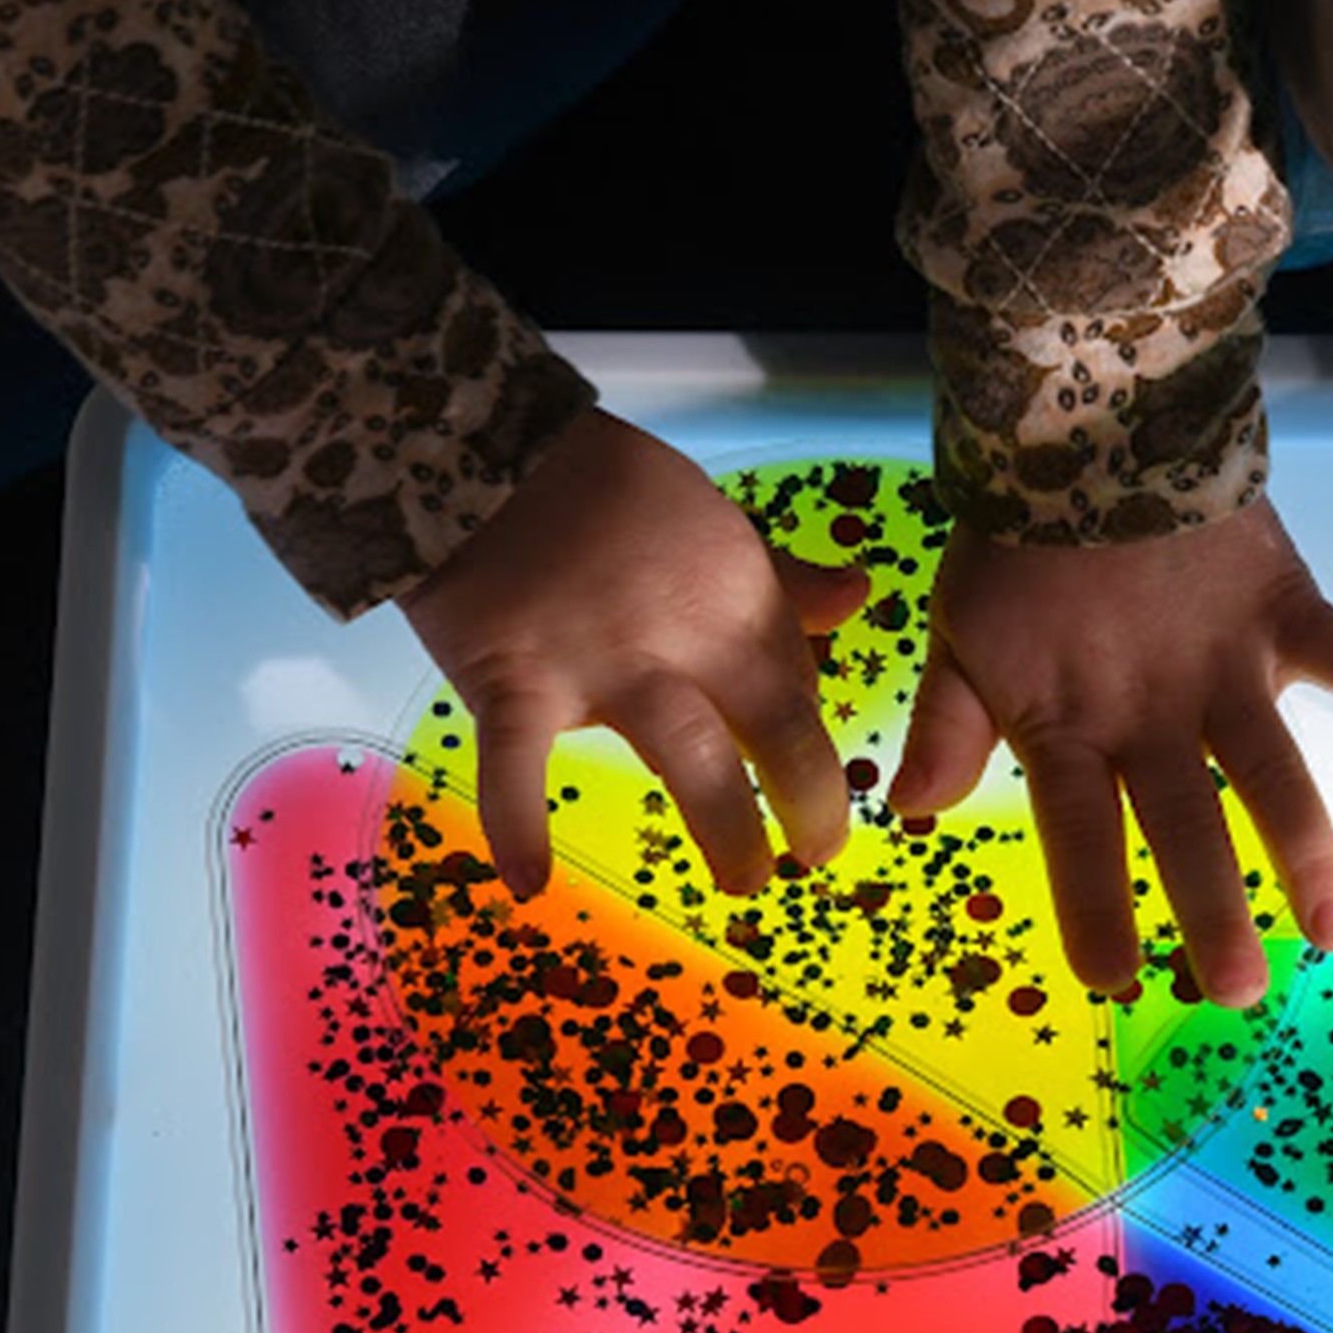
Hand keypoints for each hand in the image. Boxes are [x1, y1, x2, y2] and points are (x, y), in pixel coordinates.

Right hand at [397, 409, 870, 901]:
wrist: (474, 448)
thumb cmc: (599, 490)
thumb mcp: (710, 515)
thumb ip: (780, 575)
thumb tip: (857, 598)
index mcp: (737, 594)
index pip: (798, 690)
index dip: (806, 745)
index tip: (800, 778)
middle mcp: (687, 634)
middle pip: (779, 733)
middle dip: (811, 805)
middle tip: (813, 856)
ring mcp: (601, 663)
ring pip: (690, 760)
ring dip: (726, 830)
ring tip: (742, 882)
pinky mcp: (514, 682)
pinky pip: (517, 766)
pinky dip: (516, 825)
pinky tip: (529, 884)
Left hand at [888, 500, 1332, 1007]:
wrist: (1087, 416)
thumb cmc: (1020, 540)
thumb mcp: (959, 633)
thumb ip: (945, 727)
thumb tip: (910, 815)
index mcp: (1067, 723)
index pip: (1076, 833)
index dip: (1093, 908)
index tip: (1112, 980)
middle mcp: (1149, 710)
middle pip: (1182, 824)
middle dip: (1210, 911)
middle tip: (1238, 992)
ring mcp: (1222, 665)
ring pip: (1269, 770)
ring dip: (1306, 852)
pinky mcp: (1281, 610)